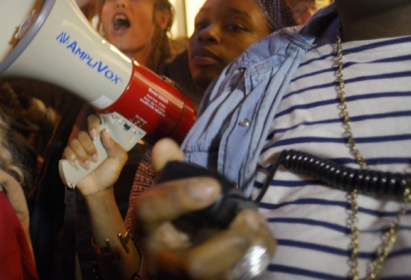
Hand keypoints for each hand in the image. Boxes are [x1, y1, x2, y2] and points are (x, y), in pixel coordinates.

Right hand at [62, 115, 128, 196]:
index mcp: (99, 138)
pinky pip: (66, 151)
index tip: (95, 134)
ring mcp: (77, 149)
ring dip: (81, 154)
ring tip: (88, 166)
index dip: (92, 124)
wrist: (99, 189)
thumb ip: (115, 146)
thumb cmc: (109, 173)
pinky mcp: (69, 157)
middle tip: (95, 159)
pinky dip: (72, 158)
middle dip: (88, 147)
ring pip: (73, 142)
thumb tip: (105, 132)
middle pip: (82, 134)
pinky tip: (78, 167)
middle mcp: (87, 141)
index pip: (93, 121)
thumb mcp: (118, 160)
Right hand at [135, 139, 275, 279]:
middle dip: (228, 242)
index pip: (151, 212)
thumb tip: (166, 144)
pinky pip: (241, 276)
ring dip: (250, 249)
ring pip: (222, 277)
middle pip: (194, 265)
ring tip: (258, 223)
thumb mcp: (166, 199)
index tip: (212, 185)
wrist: (172, 269)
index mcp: (148, 228)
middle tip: (248, 216)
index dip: (178, 197)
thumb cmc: (172, 225)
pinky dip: (259, 255)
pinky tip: (262, 236)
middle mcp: (163, 262)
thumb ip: (169, 172)